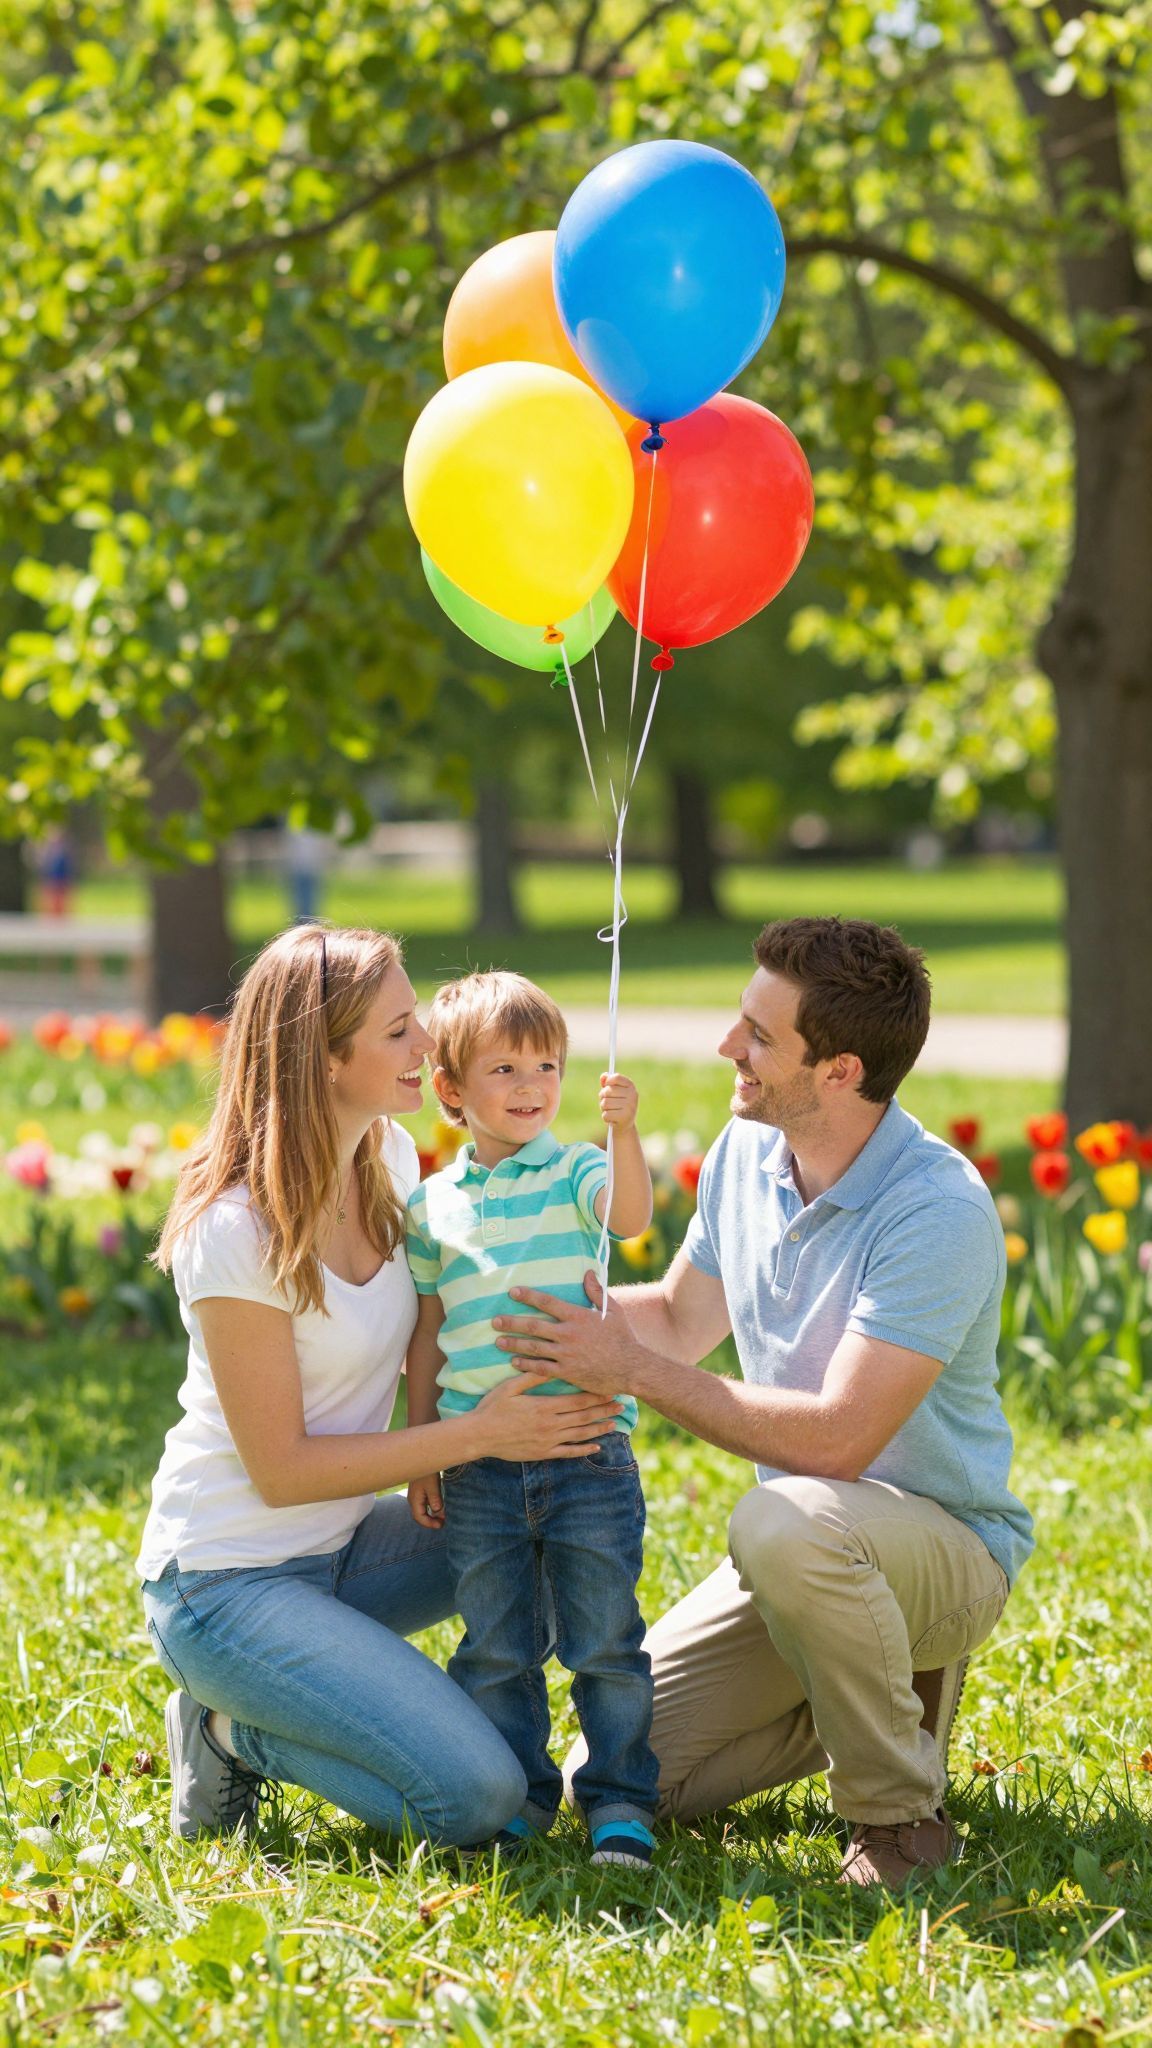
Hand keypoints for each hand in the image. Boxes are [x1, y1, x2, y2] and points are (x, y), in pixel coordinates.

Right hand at [408, 1475, 444, 1527]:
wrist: (421, 1457)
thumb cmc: (427, 1471)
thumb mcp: (433, 1485)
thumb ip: (435, 1499)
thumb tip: (437, 1511)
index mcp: (414, 1499)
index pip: (419, 1517)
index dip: (429, 1524)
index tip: (440, 1526)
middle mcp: (413, 1499)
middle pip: (420, 1516)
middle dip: (431, 1521)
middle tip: (443, 1523)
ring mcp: (416, 1495)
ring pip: (422, 1510)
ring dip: (432, 1515)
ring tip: (443, 1517)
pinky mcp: (420, 1491)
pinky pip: (424, 1504)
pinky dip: (432, 1508)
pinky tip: (440, 1507)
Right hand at [472, 1371, 622, 1460]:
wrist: (479, 1436)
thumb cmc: (492, 1408)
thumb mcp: (509, 1387)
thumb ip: (531, 1377)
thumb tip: (548, 1362)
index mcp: (544, 1406)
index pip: (577, 1400)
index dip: (596, 1395)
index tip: (610, 1389)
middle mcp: (550, 1424)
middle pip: (584, 1416)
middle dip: (603, 1410)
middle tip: (621, 1404)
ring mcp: (548, 1440)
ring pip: (580, 1434)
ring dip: (599, 1428)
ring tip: (615, 1423)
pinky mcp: (544, 1452)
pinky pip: (568, 1452)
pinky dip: (584, 1450)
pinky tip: (596, 1448)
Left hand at [493, 1273, 640, 1396]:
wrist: (631, 1368)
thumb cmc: (623, 1338)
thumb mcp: (613, 1311)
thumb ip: (597, 1292)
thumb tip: (588, 1272)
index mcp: (578, 1316)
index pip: (547, 1302)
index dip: (528, 1296)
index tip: (512, 1292)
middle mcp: (568, 1334)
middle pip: (533, 1326)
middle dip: (511, 1322)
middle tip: (495, 1321)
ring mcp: (566, 1355)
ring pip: (533, 1348)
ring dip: (513, 1344)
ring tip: (498, 1341)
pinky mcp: (566, 1372)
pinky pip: (541, 1368)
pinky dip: (526, 1364)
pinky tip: (514, 1361)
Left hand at [600, 1072, 638, 1129]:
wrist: (625, 1126)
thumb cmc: (617, 1106)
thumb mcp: (613, 1093)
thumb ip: (607, 1083)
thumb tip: (603, 1076)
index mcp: (631, 1086)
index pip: (616, 1078)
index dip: (607, 1082)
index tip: (606, 1086)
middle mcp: (633, 1095)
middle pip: (607, 1091)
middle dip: (603, 1097)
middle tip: (608, 1103)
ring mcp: (630, 1106)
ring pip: (605, 1103)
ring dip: (604, 1108)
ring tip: (611, 1111)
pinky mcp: (625, 1118)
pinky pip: (606, 1114)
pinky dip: (606, 1118)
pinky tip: (612, 1119)